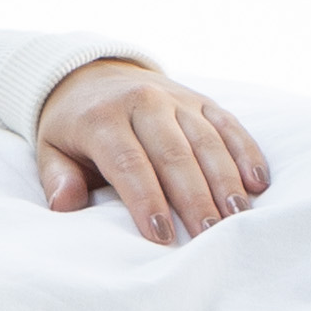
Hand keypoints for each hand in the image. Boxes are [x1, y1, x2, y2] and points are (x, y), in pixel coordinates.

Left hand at [33, 59, 270, 244]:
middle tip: (210, 234)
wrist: (94, 74)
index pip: (129, 162)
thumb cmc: (74, 128)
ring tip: (238, 216)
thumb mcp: (52, 150)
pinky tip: (259, 183)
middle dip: (194, 196)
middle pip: (174, 154)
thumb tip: (65, 204)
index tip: (161, 236)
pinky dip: (246, 152)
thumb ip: (58, 178)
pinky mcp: (201, 100)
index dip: (146, 200)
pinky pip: (228, 124)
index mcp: (103, 118)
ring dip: (225, 179)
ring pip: (206, 140)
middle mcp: (143, 102)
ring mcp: (176, 99)